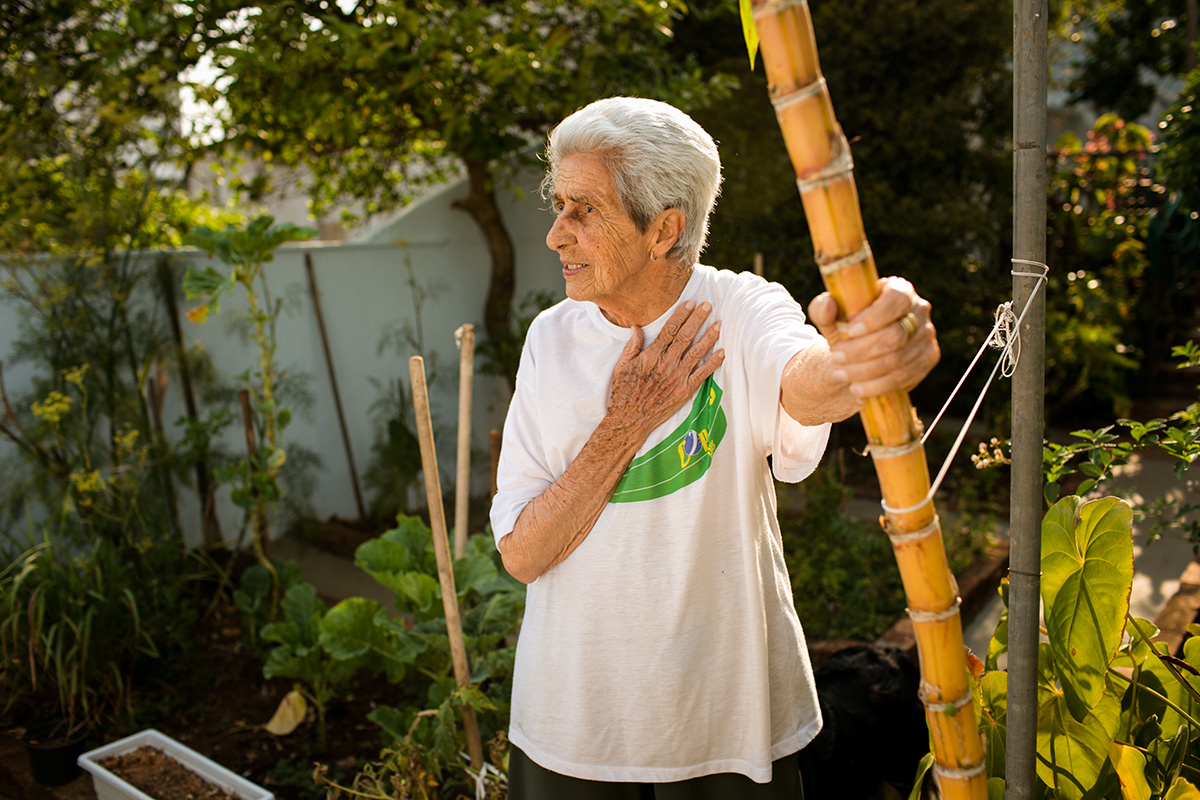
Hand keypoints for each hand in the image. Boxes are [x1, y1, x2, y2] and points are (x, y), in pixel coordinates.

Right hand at [606, 301, 724, 433]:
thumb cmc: (623, 392)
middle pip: (686, 336)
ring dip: (709, 336)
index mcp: (651, 355)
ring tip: (719, 324)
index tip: (690, 303)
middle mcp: (666, 364)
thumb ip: (632, 346)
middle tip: (708, 306)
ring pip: (697, 352)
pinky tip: (722, 352)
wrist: (629, 420)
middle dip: (698, 319)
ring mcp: (677, 377)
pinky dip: (713, 362)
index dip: (681, 314)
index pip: (670, 329)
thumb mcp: (622, 366)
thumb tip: (636, 326)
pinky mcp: (684, 391)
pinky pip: (703, 374)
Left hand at [807, 276, 938, 398]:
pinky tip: (857, 388)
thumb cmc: (847, 327)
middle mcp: (920, 310)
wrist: (861, 352)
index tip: (850, 330)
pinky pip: (904, 377)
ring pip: (898, 359)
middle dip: (862, 349)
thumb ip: (824, 308)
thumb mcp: (831, 317)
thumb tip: (827, 305)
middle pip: (895, 335)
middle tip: (836, 356)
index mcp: (900, 290)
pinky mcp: (929, 358)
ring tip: (840, 373)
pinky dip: (877, 385)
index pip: (896, 300)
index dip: (875, 317)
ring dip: (865, 370)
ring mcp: (927, 335)